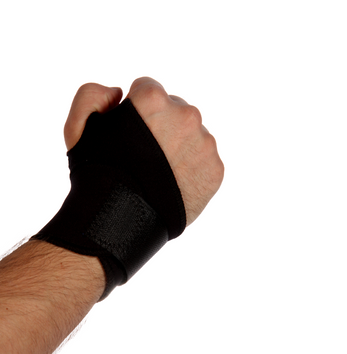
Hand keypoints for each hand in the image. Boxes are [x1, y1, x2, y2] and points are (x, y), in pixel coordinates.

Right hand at [63, 77, 224, 225]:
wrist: (121, 218)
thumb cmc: (98, 172)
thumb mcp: (78, 127)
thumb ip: (92, 95)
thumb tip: (119, 92)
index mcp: (154, 99)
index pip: (148, 90)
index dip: (135, 110)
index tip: (129, 132)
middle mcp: (186, 115)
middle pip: (176, 112)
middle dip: (162, 127)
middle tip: (145, 156)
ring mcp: (204, 143)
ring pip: (193, 137)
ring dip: (180, 148)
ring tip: (159, 173)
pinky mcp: (215, 168)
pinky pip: (205, 161)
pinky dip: (193, 170)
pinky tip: (173, 184)